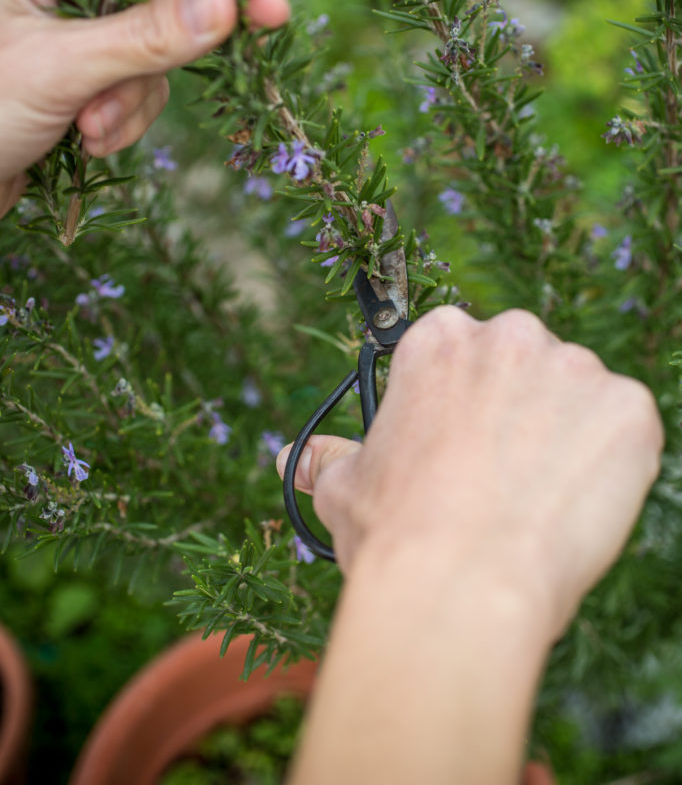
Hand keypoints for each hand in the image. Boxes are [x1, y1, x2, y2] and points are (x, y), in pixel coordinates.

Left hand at [0, 0, 289, 214]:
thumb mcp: (58, 70)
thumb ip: (144, 36)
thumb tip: (228, 2)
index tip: (268, 12)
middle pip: (159, 4)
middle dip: (150, 67)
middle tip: (122, 102)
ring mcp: (73, 29)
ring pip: (151, 59)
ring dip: (131, 105)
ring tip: (87, 133)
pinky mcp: (80, 76)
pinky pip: (135, 90)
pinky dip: (122, 121)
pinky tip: (85, 143)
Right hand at [278, 306, 662, 637]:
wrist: (462, 586)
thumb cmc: (396, 536)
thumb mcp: (346, 488)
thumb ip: (328, 458)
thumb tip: (291, 459)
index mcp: (441, 340)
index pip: (466, 353)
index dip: (468, 403)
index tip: (466, 443)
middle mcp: (510, 334)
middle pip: (526, 365)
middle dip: (520, 411)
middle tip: (504, 475)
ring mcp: (576, 367)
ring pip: (579, 398)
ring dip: (567, 437)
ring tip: (539, 500)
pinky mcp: (629, 409)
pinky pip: (627, 429)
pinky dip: (613, 464)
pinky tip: (575, 506)